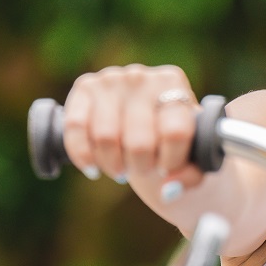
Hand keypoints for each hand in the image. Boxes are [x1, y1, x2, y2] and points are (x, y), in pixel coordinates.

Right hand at [62, 64, 202, 193]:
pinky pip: (76, 127)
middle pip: (139, 142)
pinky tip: (93, 168)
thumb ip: (190, 176)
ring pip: (105, 138)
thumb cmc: (169, 142)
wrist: (140, 123)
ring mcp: (110, 79)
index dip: (170, 162)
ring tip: (120, 168)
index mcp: (173, 84)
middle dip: (140, 167)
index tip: (167, 170)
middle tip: (142, 169)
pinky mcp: (84, 88)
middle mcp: (141, 76)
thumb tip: (168, 189)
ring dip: (113, 165)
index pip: (175, 133)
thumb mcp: (189, 157)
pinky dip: (83, 156)